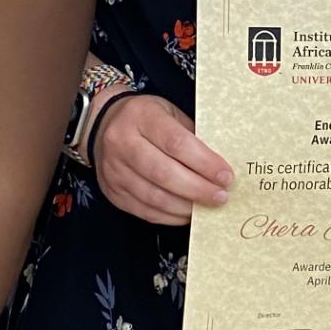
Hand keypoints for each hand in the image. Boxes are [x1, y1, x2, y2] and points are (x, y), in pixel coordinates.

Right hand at [92, 94, 233, 223]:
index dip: (204, 163)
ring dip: (186, 206)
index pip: (176, 143)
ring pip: (154, 197)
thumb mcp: (170, 112)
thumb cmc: (146, 118)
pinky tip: (186, 213)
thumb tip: (219, 166)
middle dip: (198, 189)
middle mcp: (122, 142)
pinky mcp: (112, 191)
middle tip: (221, 196)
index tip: (225, 176)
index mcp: (141, 116)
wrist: (104, 123)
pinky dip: (170, 216)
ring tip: (206, 206)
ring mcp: (114, 169)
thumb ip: (192, 136)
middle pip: (164, 174)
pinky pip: (144, 211)